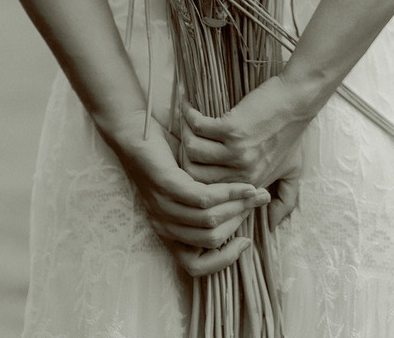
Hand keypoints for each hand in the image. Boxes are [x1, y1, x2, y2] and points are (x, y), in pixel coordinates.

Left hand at [108, 112, 270, 276]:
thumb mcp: (186, 186)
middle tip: (260, 202)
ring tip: (256, 192)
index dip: (223, 260)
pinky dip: (229, 193)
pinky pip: (204, 198)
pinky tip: (243, 184)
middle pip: (210, 239)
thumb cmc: (164, 155)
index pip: (195, 266)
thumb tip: (240, 216)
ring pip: (210, 220)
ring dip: (239, 206)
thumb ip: (207, 206)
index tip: (245, 241)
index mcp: (167, 231)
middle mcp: (163, 224)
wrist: (133, 127)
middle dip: (240, 222)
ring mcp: (163, 206)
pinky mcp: (166, 185)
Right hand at [180, 75, 312, 230]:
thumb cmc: (292, 132)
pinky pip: (199, 127)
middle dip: (183, 156)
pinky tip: (189, 108)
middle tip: (184, 140)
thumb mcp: (292, 170)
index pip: (208, 192)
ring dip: (185, 134)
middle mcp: (243, 173)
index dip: (195, 177)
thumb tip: (272, 224)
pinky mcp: (233, 129)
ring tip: (186, 123)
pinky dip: (190, 116)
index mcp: (251, 183)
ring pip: (192, 151)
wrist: (297, 102)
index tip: (190, 159)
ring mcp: (237, 152)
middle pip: (194, 174)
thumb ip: (285, 199)